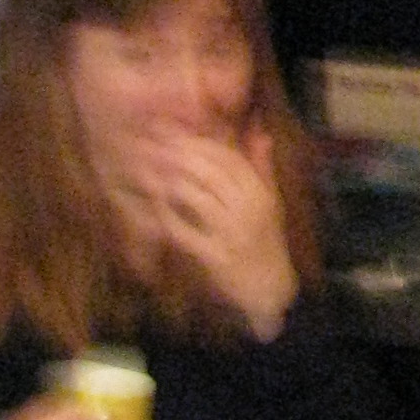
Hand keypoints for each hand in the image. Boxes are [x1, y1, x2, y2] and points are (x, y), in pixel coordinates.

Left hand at [133, 125, 297, 337]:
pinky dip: (168, 219)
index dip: (199, 141)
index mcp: (261, 193)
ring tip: (148, 171)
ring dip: (170, 183)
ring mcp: (232, 234)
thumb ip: (262, 167)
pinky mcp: (216, 258)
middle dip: (179, 155)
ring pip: (198, 199)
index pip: (228, 157)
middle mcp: (249, 209)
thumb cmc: (267, 241)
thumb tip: (259, 131)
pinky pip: (186, 234)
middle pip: (211, 172)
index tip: (173, 131)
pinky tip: (155, 209)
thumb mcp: (271, 201)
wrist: (270, 288)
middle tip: (152, 145)